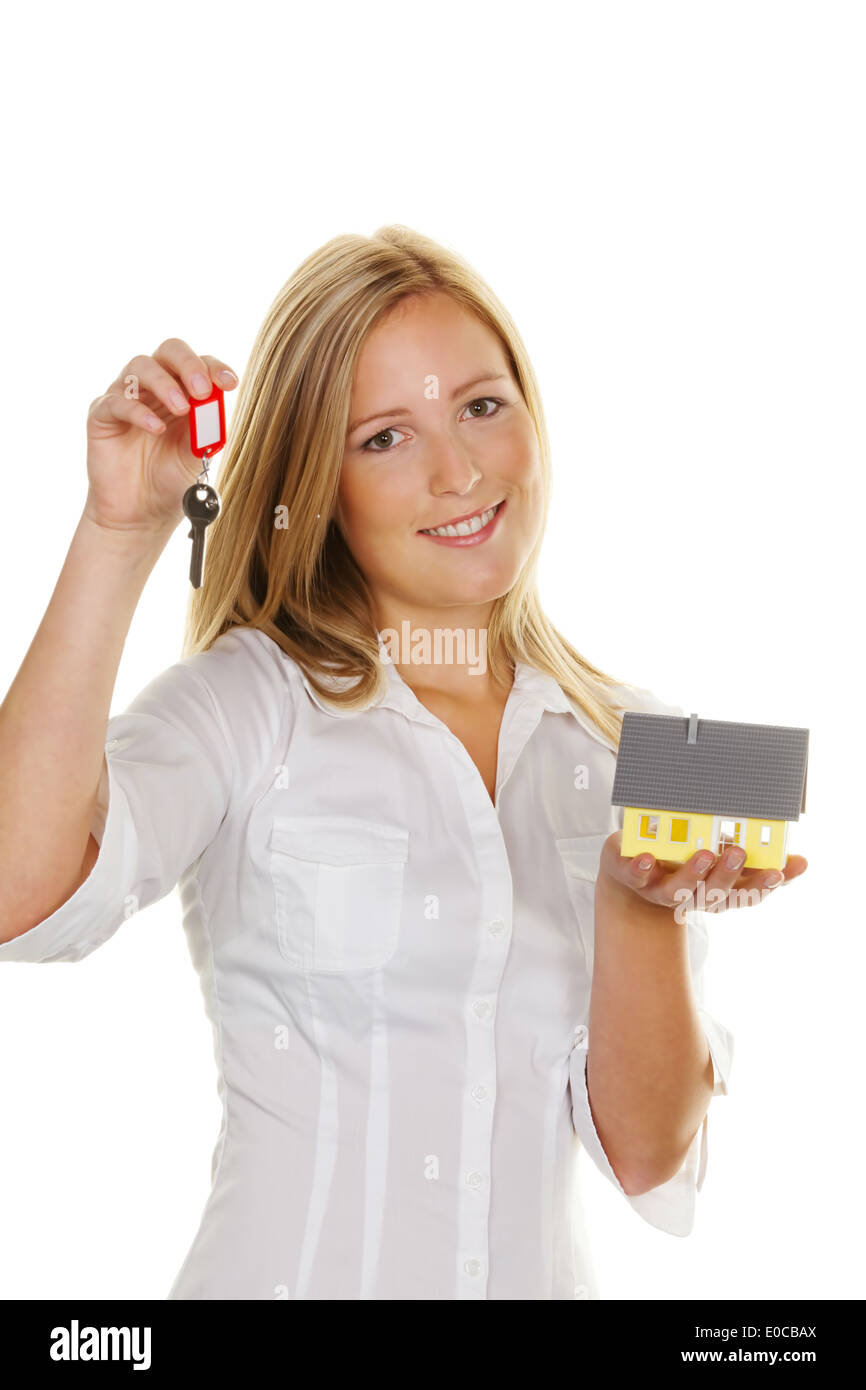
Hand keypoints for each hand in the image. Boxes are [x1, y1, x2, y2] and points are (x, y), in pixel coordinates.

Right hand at [84, 338, 238, 534]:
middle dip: (188, 365)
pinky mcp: (102, 416)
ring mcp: (126, 397)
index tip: (230, 383)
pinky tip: (156, 429)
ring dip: (164, 384)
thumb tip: (217, 398)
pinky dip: (138, 411)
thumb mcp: (198, 454)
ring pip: (140, 366)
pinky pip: (117, 401)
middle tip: (201, 389)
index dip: (215, 367)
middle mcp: (154, 387)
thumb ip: (207, 426)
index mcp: (183, 391)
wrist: (141, 515)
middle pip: (169, 351)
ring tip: (180, 409)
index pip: (199, 363)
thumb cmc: (170, 480)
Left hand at [598, 830, 807, 919]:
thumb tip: (793, 854)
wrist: (629, 867)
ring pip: (682, 891)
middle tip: (741, 853)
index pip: (751, 890)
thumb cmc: (681, 855)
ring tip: (704, 854)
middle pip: (718, 894)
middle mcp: (696, 895)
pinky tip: (648, 858)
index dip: (769, 883)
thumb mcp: (716, 851)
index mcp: (720, 888)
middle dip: (731, 875)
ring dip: (694, 874)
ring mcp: (664, 890)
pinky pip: (638, 877)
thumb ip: (745, 852)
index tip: (785, 868)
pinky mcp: (635, 878)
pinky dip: (642, 869)